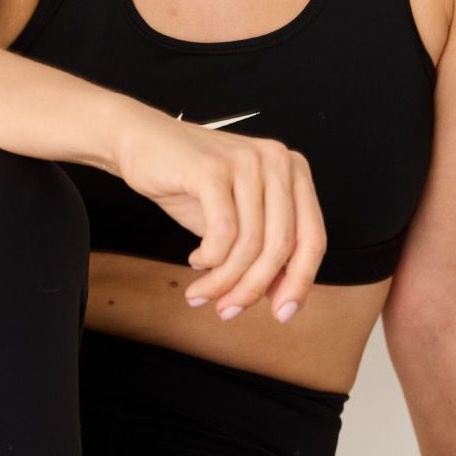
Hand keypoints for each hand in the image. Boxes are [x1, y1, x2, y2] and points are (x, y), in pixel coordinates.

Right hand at [111, 108, 326, 321]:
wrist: (143, 142)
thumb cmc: (192, 183)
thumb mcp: (238, 220)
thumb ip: (265, 252)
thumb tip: (284, 299)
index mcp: (294, 172)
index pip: (312, 238)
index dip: (300, 282)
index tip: (282, 314)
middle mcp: (277, 162)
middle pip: (282, 246)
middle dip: (254, 289)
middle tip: (228, 310)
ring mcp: (246, 162)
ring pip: (249, 244)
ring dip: (223, 280)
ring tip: (202, 292)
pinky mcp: (213, 169)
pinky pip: (222, 232)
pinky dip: (209, 257)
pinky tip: (195, 260)